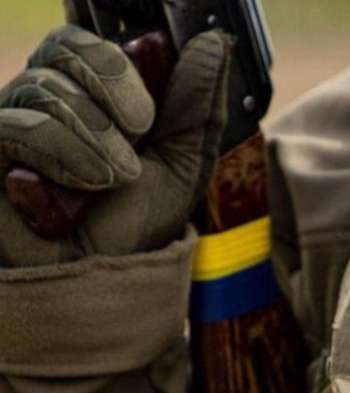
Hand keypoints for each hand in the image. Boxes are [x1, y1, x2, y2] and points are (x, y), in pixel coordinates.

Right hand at [0, 25, 230, 266]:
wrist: (104, 277)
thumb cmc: (139, 223)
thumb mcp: (185, 162)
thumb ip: (198, 105)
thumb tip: (214, 42)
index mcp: (94, 96)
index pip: (87, 42)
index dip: (114, 61)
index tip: (147, 113)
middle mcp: (50, 102)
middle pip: (61, 49)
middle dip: (112, 86)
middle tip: (140, 130)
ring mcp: (16, 125)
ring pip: (43, 87)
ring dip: (95, 135)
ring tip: (118, 177)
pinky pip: (15, 125)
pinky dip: (61, 151)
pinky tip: (86, 185)